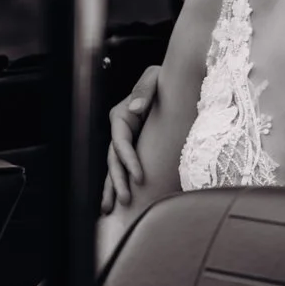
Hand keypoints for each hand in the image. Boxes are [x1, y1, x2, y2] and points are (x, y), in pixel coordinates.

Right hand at [100, 62, 161, 211]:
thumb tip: (135, 108)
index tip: (139, 178)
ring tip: (109, 208)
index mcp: (122, 115)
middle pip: (114, 159)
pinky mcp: (135, 149)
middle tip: (124, 200)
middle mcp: (121, 130)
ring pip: (115, 168)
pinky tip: (118, 203)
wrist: (174, 84)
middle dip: (117, 181)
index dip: (128, 161)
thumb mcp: (155, 76)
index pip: (120, 143)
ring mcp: (126, 141)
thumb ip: (145, 89)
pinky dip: (120, 184)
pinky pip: (125, 169)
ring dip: (111, 188)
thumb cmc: (165, 78)